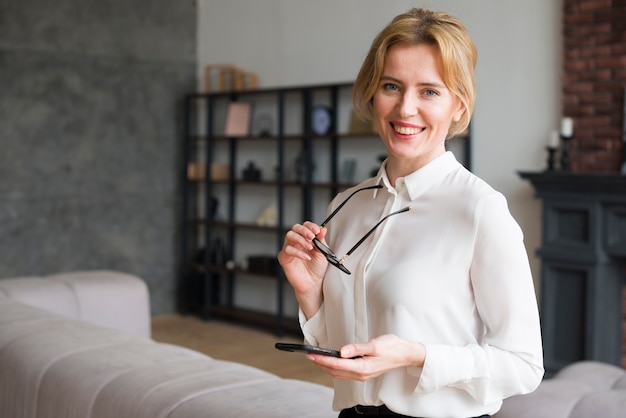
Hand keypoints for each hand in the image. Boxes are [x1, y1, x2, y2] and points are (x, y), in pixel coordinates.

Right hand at [277, 221, 328, 317]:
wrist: (313, 283)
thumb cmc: (317, 268)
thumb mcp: (322, 252)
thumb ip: (321, 240)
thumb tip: (322, 229)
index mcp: (305, 238)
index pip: (305, 226)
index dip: (310, 226)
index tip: (317, 231)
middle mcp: (296, 241)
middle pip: (295, 228)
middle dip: (304, 230)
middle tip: (312, 236)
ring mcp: (289, 249)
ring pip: (289, 235)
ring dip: (300, 239)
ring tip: (309, 247)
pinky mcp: (284, 258)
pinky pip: (287, 250)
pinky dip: (297, 252)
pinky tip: (306, 257)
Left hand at [306, 334, 425, 380]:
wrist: (405, 354)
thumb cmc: (392, 347)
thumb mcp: (375, 345)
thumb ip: (356, 349)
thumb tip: (341, 351)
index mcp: (363, 367)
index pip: (337, 365)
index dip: (322, 360)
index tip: (311, 355)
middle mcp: (361, 374)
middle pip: (335, 371)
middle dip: (321, 364)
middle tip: (308, 355)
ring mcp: (362, 375)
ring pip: (339, 373)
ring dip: (326, 366)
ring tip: (316, 358)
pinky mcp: (363, 372)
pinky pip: (345, 373)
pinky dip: (334, 368)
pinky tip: (331, 362)